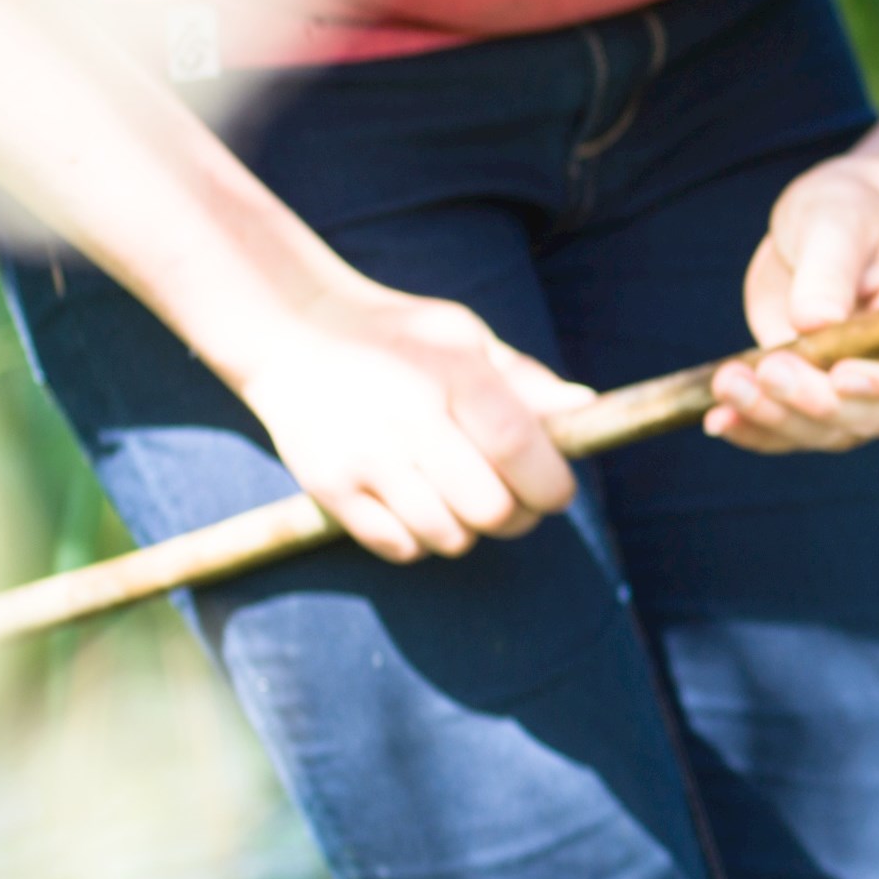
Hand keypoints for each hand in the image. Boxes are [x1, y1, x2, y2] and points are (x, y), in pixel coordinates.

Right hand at [229, 279, 592, 563]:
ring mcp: (364, 456)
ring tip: (460, 497)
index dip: (551, 484)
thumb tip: (587, 409)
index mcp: (451, 374)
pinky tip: (417, 505)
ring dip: (469, 529)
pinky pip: (400, 547)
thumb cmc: (400, 336)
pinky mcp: (328, 486)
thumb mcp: (465, 336)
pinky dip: (422, 540)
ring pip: (449, 536)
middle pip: (491, 508)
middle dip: (518, 516)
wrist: (290, 330)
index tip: (556, 491)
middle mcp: (406, 418)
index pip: (518, 448)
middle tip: (513, 501)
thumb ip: (525, 380)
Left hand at [709, 159, 878, 453]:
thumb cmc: (845, 216)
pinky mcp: (808, 399)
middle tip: (769, 370)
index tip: (842, 374)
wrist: (820, 230)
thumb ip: (830, 272)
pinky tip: (716, 417)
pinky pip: (785, 430)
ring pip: (824, 431)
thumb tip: (814, 323)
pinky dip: (751, 429)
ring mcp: (854, 394)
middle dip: (816, 402)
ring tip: (727, 383)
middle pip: (873, 416)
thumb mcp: (837, 225)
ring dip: (773, 417)